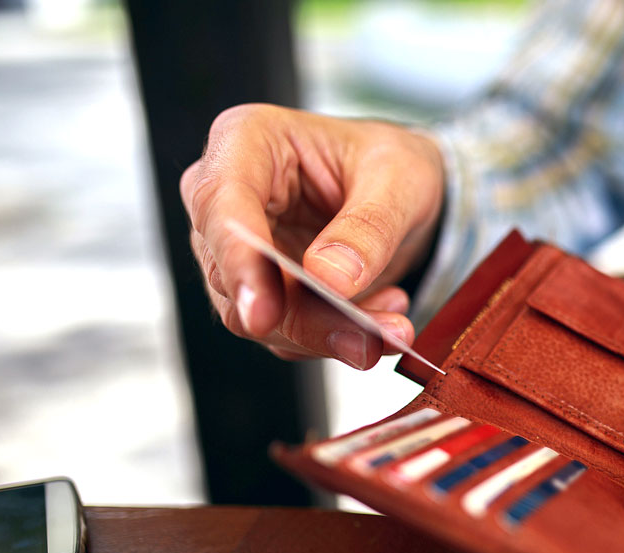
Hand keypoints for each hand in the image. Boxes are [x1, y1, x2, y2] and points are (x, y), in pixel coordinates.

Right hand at [180, 104, 444, 368]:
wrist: (402, 192)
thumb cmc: (390, 162)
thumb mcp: (399, 179)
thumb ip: (368, 227)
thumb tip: (328, 279)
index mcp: (246, 141)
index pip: (221, 205)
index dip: (238, 262)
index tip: (263, 314)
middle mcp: (228, 199)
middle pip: (234, 276)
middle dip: (303, 318)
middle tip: (368, 340)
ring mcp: (239, 252)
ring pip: (259, 318)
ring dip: (328, 335)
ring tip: (392, 328)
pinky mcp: (263, 293)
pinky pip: (288, 334)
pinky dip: (337, 337)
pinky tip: (382, 317)